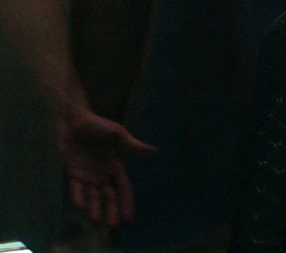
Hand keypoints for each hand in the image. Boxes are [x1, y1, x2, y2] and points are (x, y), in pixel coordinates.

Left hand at [58, 107, 157, 227]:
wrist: (73, 118)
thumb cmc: (97, 124)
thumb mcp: (117, 133)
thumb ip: (133, 145)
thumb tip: (155, 150)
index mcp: (115, 166)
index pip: (123, 188)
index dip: (127, 202)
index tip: (130, 218)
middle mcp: (101, 174)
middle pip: (108, 197)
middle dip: (111, 211)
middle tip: (113, 226)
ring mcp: (86, 175)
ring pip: (92, 196)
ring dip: (94, 208)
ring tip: (96, 220)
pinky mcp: (71, 172)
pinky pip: (74, 188)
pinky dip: (78, 197)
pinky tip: (80, 206)